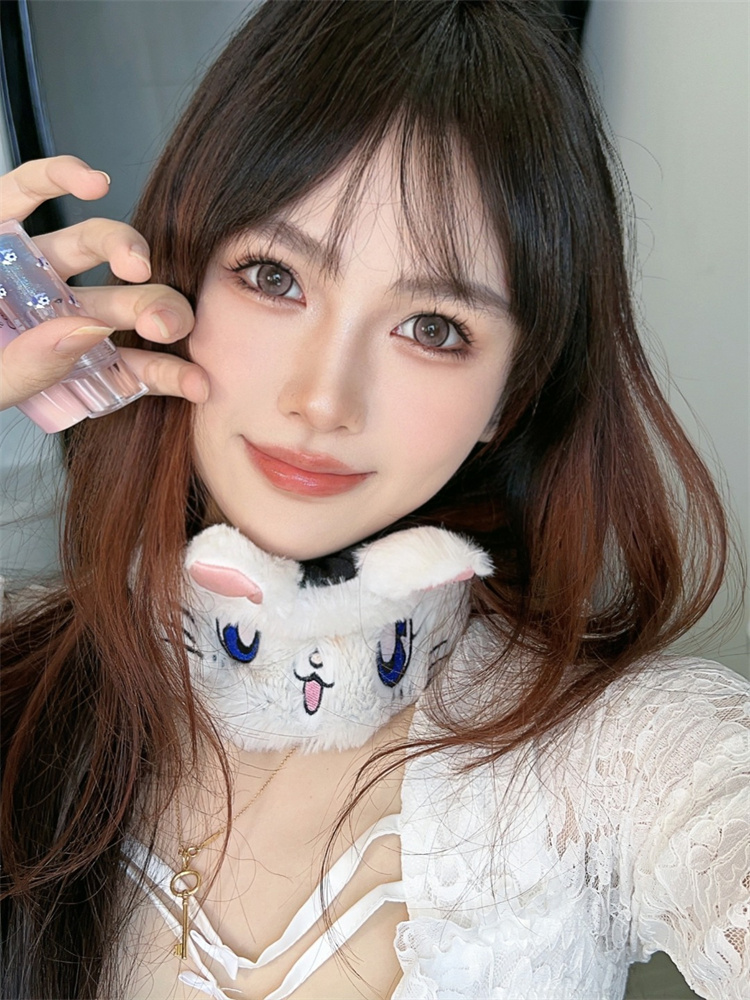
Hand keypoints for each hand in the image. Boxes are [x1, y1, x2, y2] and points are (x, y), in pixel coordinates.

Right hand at [0, 155, 207, 410]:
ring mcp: (28, 261)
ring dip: (126, 247)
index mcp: (60, 352)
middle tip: (169, 322)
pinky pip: (28, 187)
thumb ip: (34, 367)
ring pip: (91, 244)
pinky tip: (89, 178)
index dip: (164, 370)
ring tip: (139, 263)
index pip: (126, 361)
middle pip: (122, 300)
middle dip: (156, 310)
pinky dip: (59, 174)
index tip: (197, 383)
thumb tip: (90, 332)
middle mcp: (55, 305)